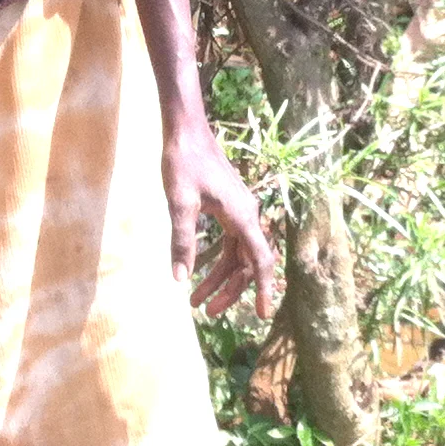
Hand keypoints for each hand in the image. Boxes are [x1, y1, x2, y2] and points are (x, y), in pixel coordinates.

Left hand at [164, 109, 278, 319]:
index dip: (264, 289)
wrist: (186, 131)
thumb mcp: (180, 204)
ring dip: (219, 278)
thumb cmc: (184, 163)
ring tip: (195, 299)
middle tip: (206, 311)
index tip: (263, 314)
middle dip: (229, 290)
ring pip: (236, 254)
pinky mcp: (228, 207)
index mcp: (242, 216)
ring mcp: (238, 212)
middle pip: (247, 263)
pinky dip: (215, 259)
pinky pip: (229, 242)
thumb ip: (182, 241)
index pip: (260, 261)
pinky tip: (197, 271)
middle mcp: (246, 216)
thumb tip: (180, 278)